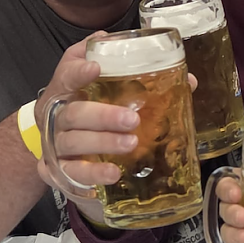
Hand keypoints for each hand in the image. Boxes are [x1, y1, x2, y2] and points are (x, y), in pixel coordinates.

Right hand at [35, 34, 139, 224]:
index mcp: (67, 89)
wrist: (68, 147)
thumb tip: (188, 80)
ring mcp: (55, 143)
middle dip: (103, 116)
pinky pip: (70, 173)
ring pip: (73, 142)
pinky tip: (113, 174)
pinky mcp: (58, 170)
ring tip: (131, 144)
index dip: (78, 71)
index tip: (97, 68)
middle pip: (73, 113)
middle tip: (133, 120)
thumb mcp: (110, 90)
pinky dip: (91, 174)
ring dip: (103, 143)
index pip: (66, 74)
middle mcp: (57, 115)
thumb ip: (141, 79)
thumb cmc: (93, 110)